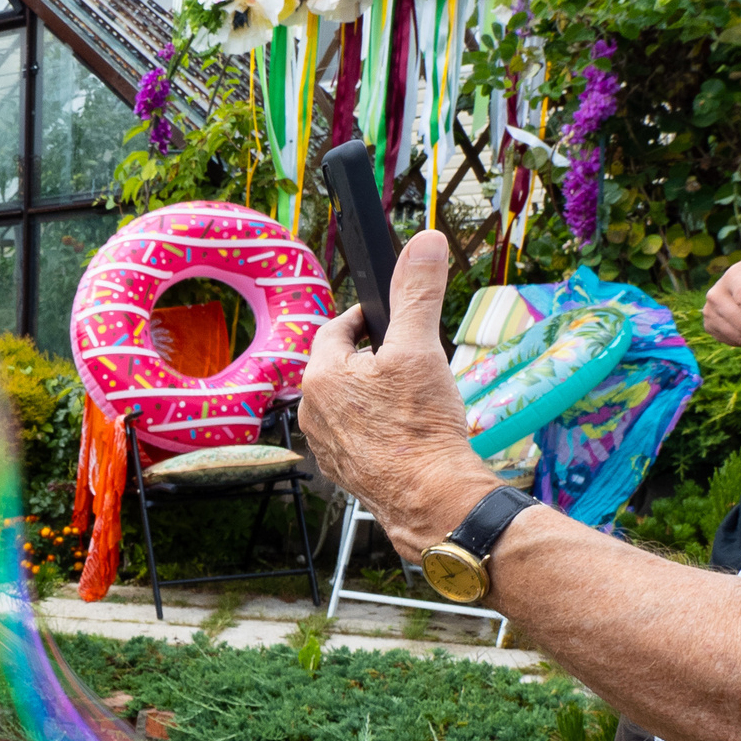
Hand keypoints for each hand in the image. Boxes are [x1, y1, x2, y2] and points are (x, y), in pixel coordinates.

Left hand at [297, 228, 499, 563]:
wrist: (430, 499)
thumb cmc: (420, 427)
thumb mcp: (420, 347)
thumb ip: (417, 292)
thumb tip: (425, 241)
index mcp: (320, 376)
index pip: (337, 328)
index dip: (368, 317)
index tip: (390, 316)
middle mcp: (311, 413)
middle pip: (341, 366)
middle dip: (374, 357)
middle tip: (410, 358)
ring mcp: (324, 447)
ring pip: (349, 402)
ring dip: (375, 392)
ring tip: (412, 395)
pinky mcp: (343, 472)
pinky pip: (357, 434)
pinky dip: (378, 425)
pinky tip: (407, 429)